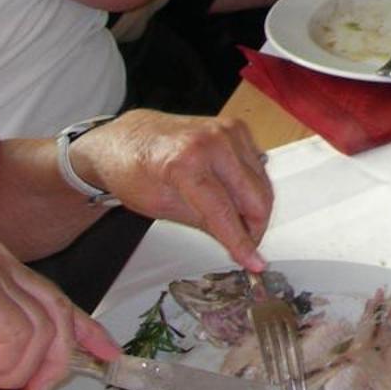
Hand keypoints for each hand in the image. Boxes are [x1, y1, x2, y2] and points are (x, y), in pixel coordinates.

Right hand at [0, 233, 117, 389]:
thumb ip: (19, 330)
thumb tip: (65, 351)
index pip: (56, 294)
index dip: (86, 327)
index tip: (107, 353)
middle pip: (55, 311)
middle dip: (53, 359)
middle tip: (31, 389)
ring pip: (38, 329)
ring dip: (14, 369)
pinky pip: (15, 336)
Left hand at [65, 113, 274, 271]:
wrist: (128, 137)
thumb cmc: (133, 170)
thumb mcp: (160, 206)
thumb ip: (203, 222)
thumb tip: (235, 240)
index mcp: (187, 161)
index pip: (224, 211)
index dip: (241, 241)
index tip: (254, 262)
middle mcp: (214, 141)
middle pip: (254, 195)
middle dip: (255, 226)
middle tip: (246, 246)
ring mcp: (228, 131)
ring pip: (262, 182)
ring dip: (256, 207)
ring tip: (237, 223)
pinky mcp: (236, 127)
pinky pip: (258, 165)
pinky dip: (252, 187)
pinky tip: (236, 197)